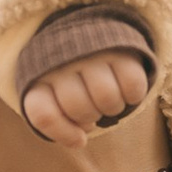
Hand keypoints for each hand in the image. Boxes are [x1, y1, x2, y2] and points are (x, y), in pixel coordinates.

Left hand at [22, 49, 153, 146]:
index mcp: (39, 75)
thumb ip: (58, 121)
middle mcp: (63, 60)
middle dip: (90, 117)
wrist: (90, 30)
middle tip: (94, 106)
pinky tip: (125, 87)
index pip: (44, 114)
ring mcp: (92, 52)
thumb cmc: (70, 76)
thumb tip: (80, 141)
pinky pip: (133, 87)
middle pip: (79, 109)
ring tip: (109, 97)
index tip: (80, 139)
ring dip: (113, 108)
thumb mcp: (54, 96)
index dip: (64, 133)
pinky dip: (133, 95)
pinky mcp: (121, 48)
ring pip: (107, 99)